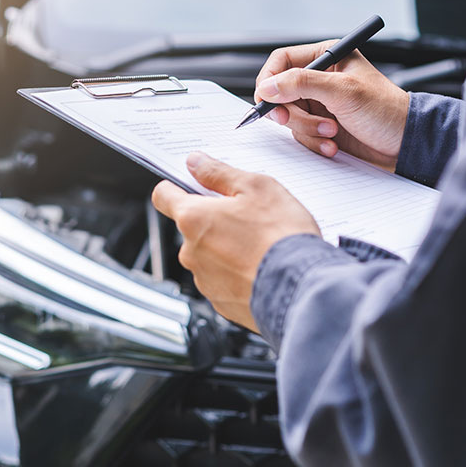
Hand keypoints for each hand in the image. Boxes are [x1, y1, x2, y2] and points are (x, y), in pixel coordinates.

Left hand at [151, 152, 319, 331]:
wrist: (302, 289)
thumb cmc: (281, 236)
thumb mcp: (256, 187)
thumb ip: (219, 173)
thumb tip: (195, 163)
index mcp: (193, 218)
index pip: (163, 196)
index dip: (174, 187)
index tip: (189, 184)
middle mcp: (191, 252)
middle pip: (192, 227)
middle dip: (213, 219)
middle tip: (246, 215)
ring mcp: (205, 280)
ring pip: (208, 255)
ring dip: (226, 247)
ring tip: (260, 244)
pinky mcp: (221, 302)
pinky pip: (223, 280)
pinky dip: (238, 272)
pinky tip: (262, 266)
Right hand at [255, 41, 408, 170]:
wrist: (404, 144)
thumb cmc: (385, 110)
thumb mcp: (343, 92)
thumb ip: (302, 84)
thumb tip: (268, 86)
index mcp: (326, 57)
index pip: (281, 61)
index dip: (269, 80)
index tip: (267, 100)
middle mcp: (319, 79)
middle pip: (280, 92)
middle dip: (290, 111)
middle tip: (291, 120)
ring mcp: (318, 104)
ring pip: (288, 116)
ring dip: (307, 129)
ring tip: (331, 132)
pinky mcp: (320, 126)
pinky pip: (299, 134)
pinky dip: (313, 142)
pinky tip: (332, 144)